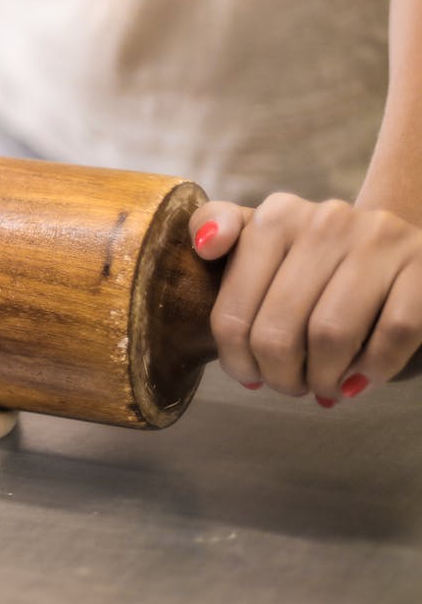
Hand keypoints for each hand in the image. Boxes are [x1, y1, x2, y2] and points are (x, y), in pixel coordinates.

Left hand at [191, 195, 421, 405]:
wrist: (397, 246)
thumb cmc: (316, 257)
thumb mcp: (264, 237)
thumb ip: (217, 226)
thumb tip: (205, 246)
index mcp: (276, 216)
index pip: (233, 312)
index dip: (237, 359)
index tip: (248, 374)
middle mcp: (326, 221)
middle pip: (278, 331)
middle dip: (279, 375)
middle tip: (289, 385)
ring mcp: (379, 241)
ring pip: (331, 335)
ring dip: (323, 378)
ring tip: (323, 386)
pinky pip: (393, 334)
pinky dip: (373, 368)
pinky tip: (361, 377)